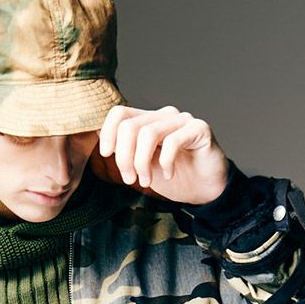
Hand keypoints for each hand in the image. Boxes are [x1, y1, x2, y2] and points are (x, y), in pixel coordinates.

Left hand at [92, 105, 229, 204]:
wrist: (205, 190)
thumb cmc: (174, 177)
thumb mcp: (142, 166)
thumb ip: (125, 152)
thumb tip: (99, 140)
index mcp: (148, 121)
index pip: (119, 113)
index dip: (108, 133)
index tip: (107, 156)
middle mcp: (164, 116)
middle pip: (129, 127)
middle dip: (124, 158)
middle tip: (130, 179)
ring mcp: (182, 120)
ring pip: (148, 133)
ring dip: (141, 163)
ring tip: (146, 182)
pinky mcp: (200, 129)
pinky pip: (173, 141)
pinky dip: (165, 163)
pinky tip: (169, 175)